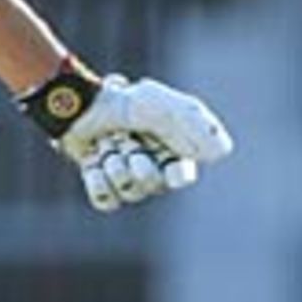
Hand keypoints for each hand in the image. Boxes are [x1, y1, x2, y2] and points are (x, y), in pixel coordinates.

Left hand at [58, 74, 232, 212]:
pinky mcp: (104, 188)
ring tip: (106, 143)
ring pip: (127, 191)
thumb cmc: (123, 102)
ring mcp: (129, 181)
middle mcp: (155, 169)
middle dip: (134, 158)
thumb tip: (221, 153)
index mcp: (174, 152)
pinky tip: (94, 161)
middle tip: (124, 137)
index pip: (182, 177)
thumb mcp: (160, 104)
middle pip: (151, 184)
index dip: (174, 172)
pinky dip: (97, 179)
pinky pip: (105, 200)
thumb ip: (192, 122)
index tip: (167, 162)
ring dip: (112, 163)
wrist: (80, 105)